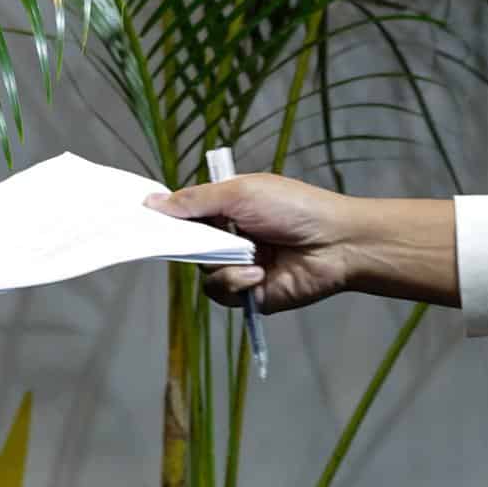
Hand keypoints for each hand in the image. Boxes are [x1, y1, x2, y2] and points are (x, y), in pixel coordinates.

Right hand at [144, 174, 359, 314]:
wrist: (337, 243)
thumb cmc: (294, 208)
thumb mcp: (239, 193)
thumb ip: (194, 201)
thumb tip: (151, 203)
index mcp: (225, 210)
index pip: (184, 216)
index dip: (168, 220)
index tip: (149, 222)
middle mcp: (229, 239)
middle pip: (188, 246)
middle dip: (193, 243)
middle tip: (206, 239)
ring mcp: (238, 267)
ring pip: (201, 272)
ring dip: (221, 264)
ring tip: (250, 255)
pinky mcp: (249, 293)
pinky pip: (220, 293)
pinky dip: (234, 282)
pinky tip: (257, 273)